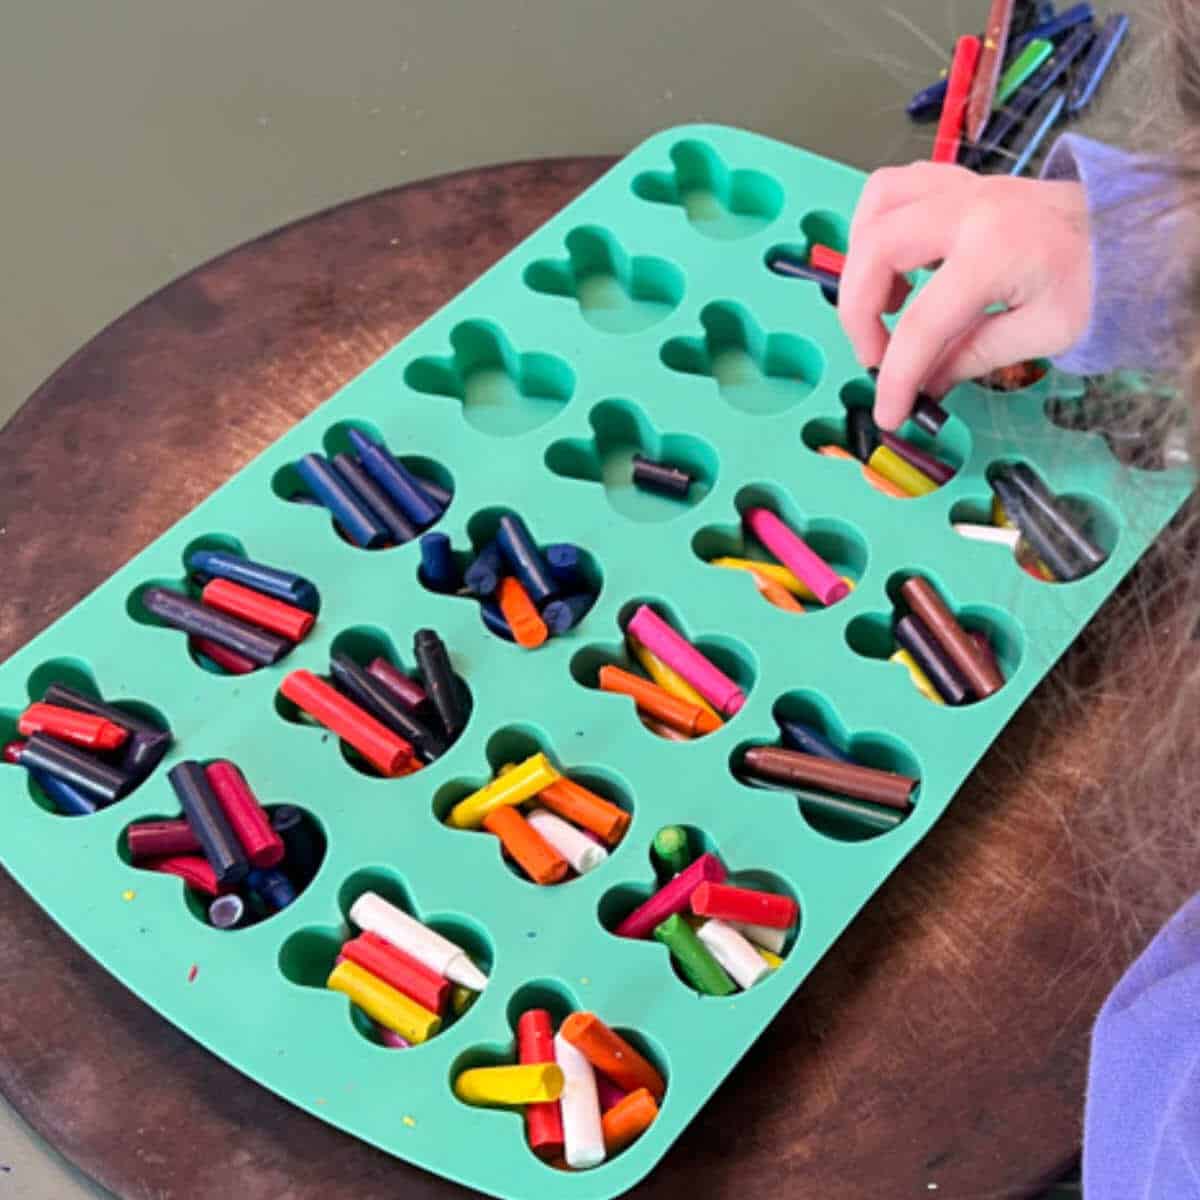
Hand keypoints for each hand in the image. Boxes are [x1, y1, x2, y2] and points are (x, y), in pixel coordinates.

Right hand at [838, 163, 1091, 428]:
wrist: (1134, 229)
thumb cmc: (1101, 278)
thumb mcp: (1046, 333)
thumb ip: (973, 357)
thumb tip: (924, 387)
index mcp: (996, 250)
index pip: (921, 323)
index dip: (895, 376)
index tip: (889, 413)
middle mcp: (970, 208)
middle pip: (876, 251)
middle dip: (859, 314)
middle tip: (875, 354)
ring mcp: (964, 188)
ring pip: (877, 206)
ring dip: (861, 260)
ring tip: (883, 302)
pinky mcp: (963, 184)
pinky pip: (896, 187)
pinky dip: (878, 225)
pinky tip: (895, 263)